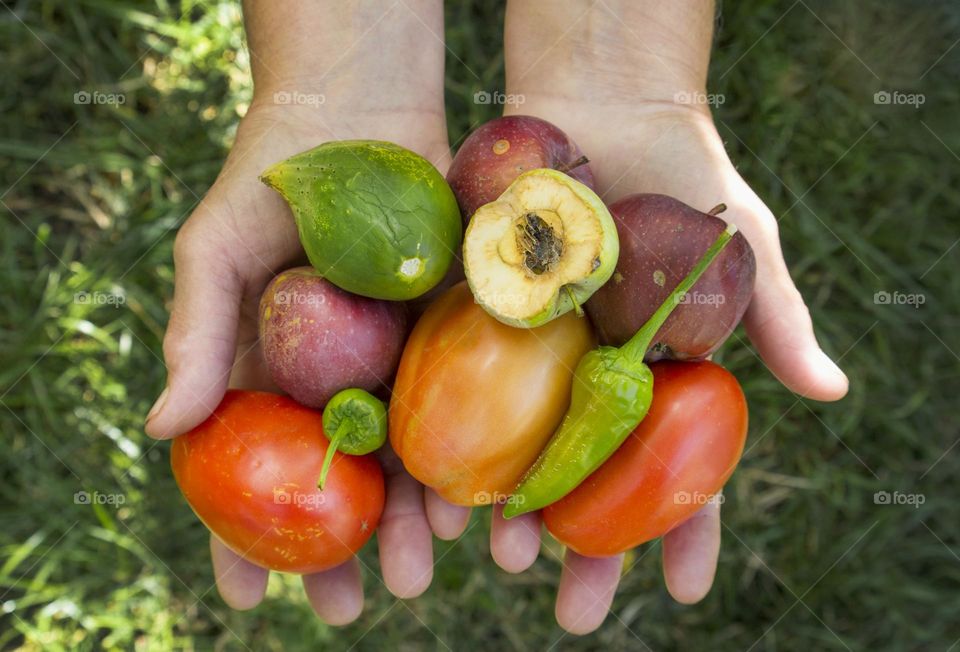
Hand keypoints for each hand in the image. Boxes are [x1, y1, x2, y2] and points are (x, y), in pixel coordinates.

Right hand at [144, 93, 463, 622]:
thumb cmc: (269, 179)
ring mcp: (402, 363)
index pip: (254, 472)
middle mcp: (339, 383)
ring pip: (406, 461)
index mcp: (274, 376)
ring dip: (408, 524)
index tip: (250, 596)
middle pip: (337, 484)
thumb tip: (163, 429)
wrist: (359, 112)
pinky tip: (470, 507)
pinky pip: (467, 411)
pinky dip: (467, 460)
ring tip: (414, 575)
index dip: (245, 536)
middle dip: (340, 550)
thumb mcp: (215, 252)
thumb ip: (195, 336)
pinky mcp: (460, 336)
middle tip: (347, 608)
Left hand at [499, 0, 848, 631]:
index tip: (686, 593)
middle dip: (586, 550)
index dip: (685, 532)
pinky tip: (438, 491)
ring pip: (518, 453)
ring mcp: (530, 359)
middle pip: (589, 482)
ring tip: (502, 561)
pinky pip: (455, 394)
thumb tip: (831, 391)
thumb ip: (776, 317)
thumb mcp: (738, 246)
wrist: (602, 104)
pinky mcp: (472, 322)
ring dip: (511, 511)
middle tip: (575, 613)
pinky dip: (448, 443)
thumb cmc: (684, 176)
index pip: (676, 472)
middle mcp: (591, 382)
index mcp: (657, 381)